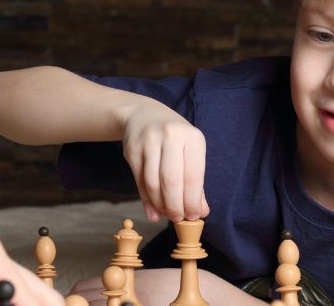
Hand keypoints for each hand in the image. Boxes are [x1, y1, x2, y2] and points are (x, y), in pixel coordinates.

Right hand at [122, 100, 209, 221]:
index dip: (192, 200)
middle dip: (175, 205)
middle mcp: (171, 136)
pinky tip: (153, 211)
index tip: (193, 216)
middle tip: (178, 219)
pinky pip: (140, 181)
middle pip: (172, 180)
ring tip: (166, 215)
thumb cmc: (174, 139)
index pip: (193, 176)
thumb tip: (201, 212)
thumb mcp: (190, 152)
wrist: (144, 115)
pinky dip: (147, 200)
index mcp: (192, 138)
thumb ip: (196, 183)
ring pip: (153, 182)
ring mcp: (149, 141)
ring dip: (160, 204)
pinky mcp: (132, 149)